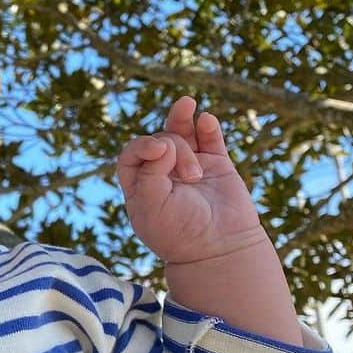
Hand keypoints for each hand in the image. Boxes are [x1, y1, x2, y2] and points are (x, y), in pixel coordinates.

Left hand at [116, 95, 265, 264]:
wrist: (220, 249)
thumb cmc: (179, 234)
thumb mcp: (152, 208)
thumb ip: (150, 174)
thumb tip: (162, 143)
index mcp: (141, 186)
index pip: (132, 154)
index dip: (142, 144)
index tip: (159, 148)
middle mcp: (163, 174)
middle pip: (160, 141)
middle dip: (174, 149)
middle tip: (190, 176)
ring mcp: (190, 167)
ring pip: (181, 132)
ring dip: (181, 118)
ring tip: (187, 103)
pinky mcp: (217, 165)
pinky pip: (209, 138)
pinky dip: (207, 126)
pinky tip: (205, 119)